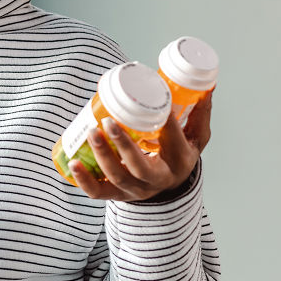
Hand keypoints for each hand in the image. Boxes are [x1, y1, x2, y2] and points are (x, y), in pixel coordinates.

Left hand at [69, 88, 212, 201]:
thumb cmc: (179, 154)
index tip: (155, 99)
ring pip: (118, 178)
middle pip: (140, 167)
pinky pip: (99, 192)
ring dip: (102, 156)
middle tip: (108, 121)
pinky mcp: (118, 195)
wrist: (171, 187)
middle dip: (123, 145)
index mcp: (180, 161)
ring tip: (91, 132)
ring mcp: (137, 190)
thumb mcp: (196, 137)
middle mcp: (159, 179)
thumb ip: (199, 112)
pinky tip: (73, 164)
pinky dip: (84, 180)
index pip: (173, 140)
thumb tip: (207, 85)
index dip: (165, 121)